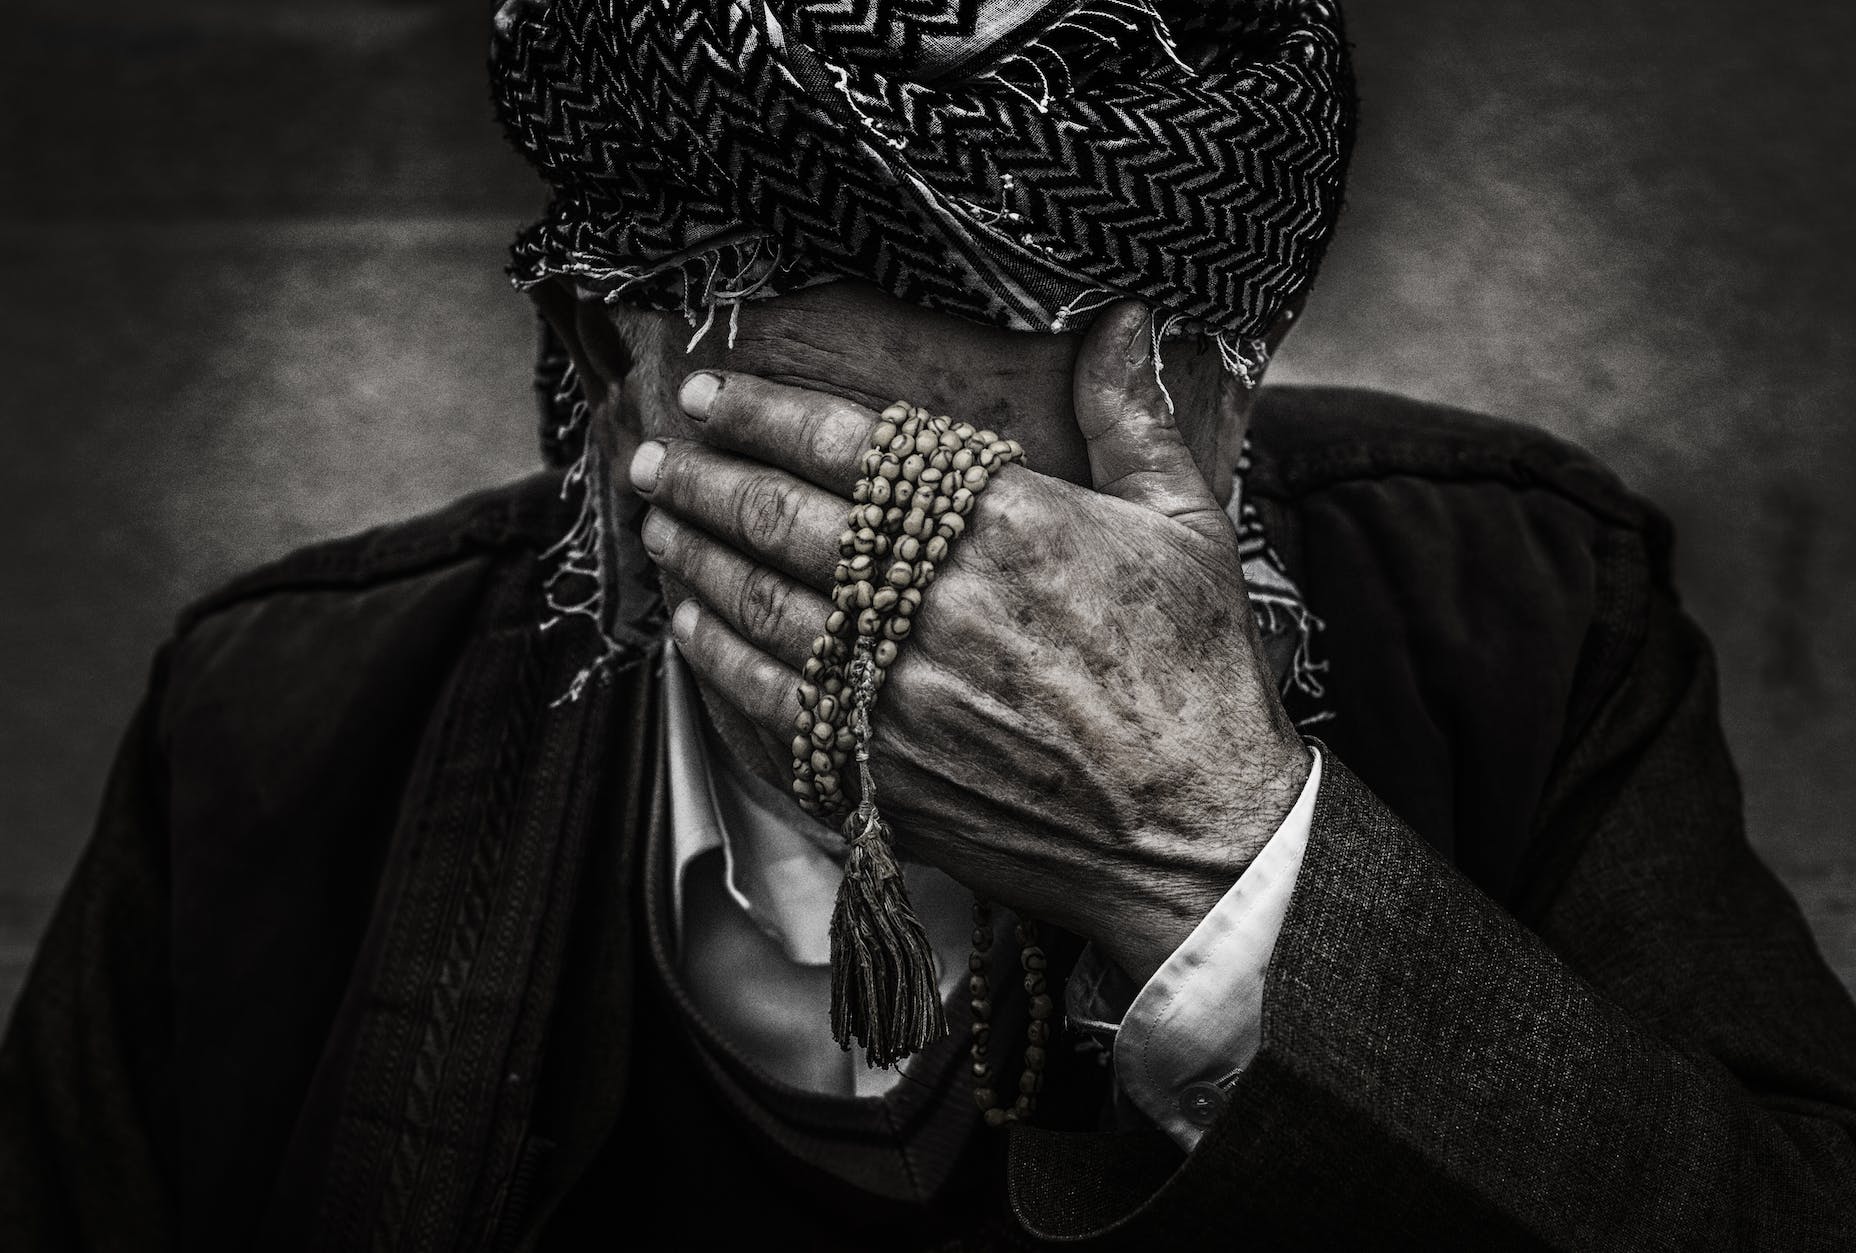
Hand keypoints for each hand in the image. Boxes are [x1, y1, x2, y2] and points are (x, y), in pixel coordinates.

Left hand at [632, 302, 1311, 981]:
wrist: (1195, 835)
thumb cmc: (1197, 676)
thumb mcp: (1187, 526)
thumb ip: (1129, 417)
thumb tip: (1117, 319)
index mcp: (1002, 524)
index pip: (848, 446)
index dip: (765, 412)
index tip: (710, 392)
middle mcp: (931, 602)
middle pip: (780, 521)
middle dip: (703, 480)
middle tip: (655, 456)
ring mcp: (895, 692)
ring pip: (758, 607)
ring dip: (695, 558)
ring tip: (659, 524)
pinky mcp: (879, 770)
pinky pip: (767, 704)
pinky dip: (716, 657)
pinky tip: (690, 627)